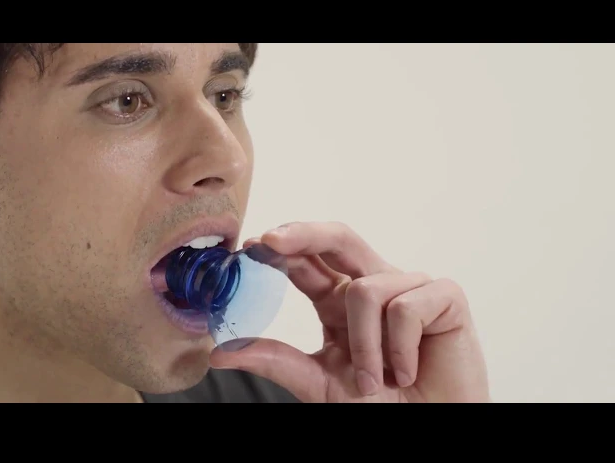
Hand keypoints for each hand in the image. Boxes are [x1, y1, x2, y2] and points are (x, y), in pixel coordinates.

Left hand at [209, 221, 489, 402]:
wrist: (432, 429)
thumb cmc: (381, 406)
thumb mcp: (320, 383)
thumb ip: (276, 362)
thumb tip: (219, 354)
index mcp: (341, 300)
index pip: (308, 260)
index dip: (282, 248)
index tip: (251, 248)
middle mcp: (374, 285)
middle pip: (338, 238)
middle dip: (304, 233)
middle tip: (271, 240)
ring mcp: (411, 287)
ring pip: (366, 290)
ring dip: (365, 347)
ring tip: (377, 381)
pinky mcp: (445, 296)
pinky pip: (406, 308)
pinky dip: (400, 350)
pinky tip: (409, 372)